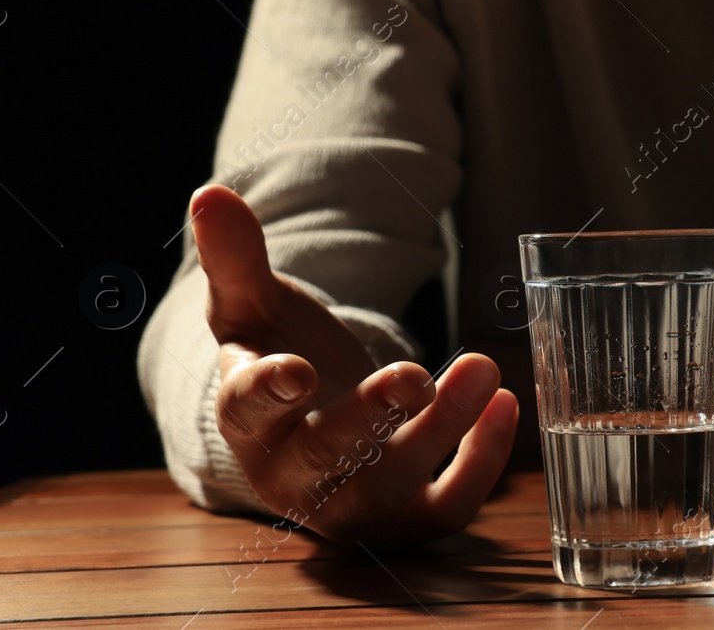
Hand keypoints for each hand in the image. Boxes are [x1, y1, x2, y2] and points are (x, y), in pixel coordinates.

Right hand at [190, 184, 518, 544]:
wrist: (313, 428)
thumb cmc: (280, 356)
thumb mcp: (254, 307)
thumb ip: (236, 257)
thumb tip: (209, 193)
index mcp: (248, 420)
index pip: (245, 412)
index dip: (265, 393)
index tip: (293, 372)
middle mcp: (293, 476)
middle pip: (326, 456)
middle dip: (369, 418)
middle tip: (413, 374)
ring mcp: (351, 504)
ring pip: (394, 483)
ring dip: (443, 431)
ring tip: (483, 368)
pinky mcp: (406, 520)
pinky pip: (446, 510)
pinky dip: (481, 465)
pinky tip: (503, 404)